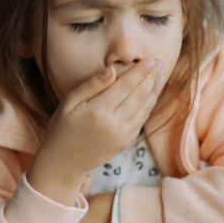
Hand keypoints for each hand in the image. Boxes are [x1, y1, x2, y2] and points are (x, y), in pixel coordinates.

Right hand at [27, 59, 165, 205]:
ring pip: (144, 109)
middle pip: (139, 96)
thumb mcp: (69, 102)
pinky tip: (151, 96)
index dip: (140, 71)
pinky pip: (141, 121)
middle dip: (151, 78)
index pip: (126, 85)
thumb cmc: (62, 127)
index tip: (150, 60)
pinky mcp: (125, 143)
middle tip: (160, 63)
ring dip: (154, 92)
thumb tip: (112, 70)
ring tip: (161, 77)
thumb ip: (91, 85)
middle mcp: (113, 124)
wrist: (63, 162)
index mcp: (98, 111)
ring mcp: (121, 136)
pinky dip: (148, 107)